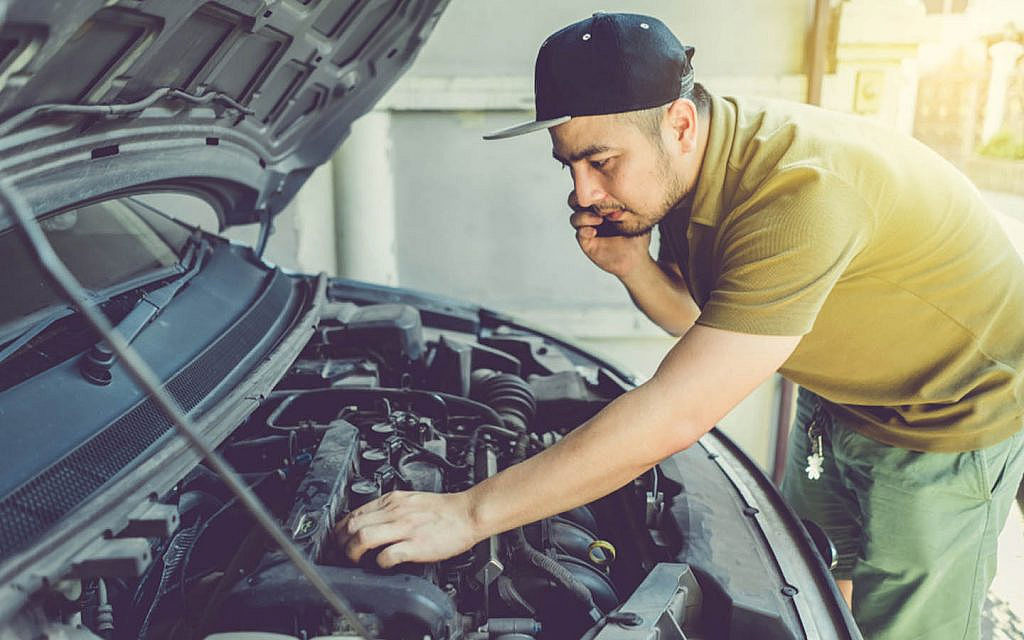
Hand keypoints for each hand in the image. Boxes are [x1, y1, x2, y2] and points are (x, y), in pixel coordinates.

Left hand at [333, 490, 480, 567]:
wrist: (468, 513)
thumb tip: (369, 523)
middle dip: (341, 543)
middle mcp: (395, 512)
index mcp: (392, 501)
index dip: (340, 530)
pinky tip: (382, 565)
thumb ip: (389, 510)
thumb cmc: (443, 511)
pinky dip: (379, 563)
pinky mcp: (415, 545)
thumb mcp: (410, 500)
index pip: (354, 513)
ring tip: (356, 561)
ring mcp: (404, 529)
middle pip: (352, 526)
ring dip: (353, 553)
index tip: (339, 539)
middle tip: (342, 553)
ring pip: (363, 538)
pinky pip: (387, 556)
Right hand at [568, 191, 652, 277]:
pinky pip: (579, 233)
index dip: (590, 185)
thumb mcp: (638, 216)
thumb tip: (631, 187)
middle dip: (579, 198)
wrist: (636, 259)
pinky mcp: (587, 242)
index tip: (601, 187)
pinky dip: (584, 230)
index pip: (589, 191)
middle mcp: (592, 215)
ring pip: (575, 217)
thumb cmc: (637, 236)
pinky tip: (594, 232)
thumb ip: (631, 203)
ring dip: (583, 216)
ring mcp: (589, 228)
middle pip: (575, 200)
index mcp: (602, 205)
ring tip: (599, 220)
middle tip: (592, 200)